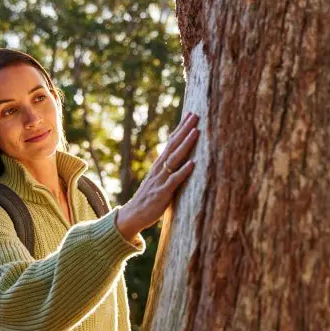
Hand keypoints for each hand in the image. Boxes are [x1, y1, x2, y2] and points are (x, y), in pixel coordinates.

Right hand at [115, 111, 199, 240]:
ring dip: (186, 145)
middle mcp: (159, 169)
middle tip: (195, 115)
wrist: (133, 215)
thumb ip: (169, 171)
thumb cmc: (150, 199)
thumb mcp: (160, 181)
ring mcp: (160, 180)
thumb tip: (182, 161)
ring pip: (175, 159)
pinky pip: (174, 180)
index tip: (190, 114)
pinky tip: (193, 163)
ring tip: (196, 132)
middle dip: (185, 130)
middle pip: (173, 145)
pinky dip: (183, 171)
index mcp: (159, 165)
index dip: (181, 128)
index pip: (171, 142)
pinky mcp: (163, 193)